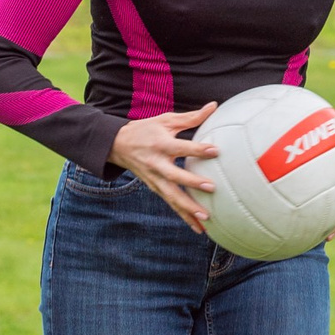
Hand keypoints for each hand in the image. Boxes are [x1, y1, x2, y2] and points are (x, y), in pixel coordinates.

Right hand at [109, 105, 219, 234]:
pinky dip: (184, 217)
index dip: (198, 149)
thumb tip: (214, 106)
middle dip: (192, 183)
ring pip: (172, 197)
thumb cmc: (146, 130)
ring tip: (206, 219)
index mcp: (160, 144)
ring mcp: (154, 179)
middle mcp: (157, 164)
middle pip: (175, 176)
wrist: (118, 146)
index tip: (216, 150)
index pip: (182, 147)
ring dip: (188, 209)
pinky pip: (171, 204)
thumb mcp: (166, 120)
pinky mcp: (155, 189)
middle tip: (212, 188)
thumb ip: (191, 117)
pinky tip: (199, 228)